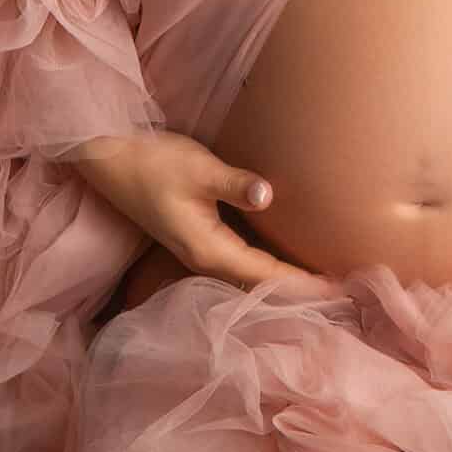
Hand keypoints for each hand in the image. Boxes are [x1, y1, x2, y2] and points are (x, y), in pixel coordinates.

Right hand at [66, 129, 337, 295]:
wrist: (109, 158)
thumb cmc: (153, 163)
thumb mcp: (198, 170)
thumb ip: (235, 184)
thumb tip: (269, 195)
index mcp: (209, 250)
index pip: (266, 276)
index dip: (304, 283)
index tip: (340, 289)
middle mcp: (206, 258)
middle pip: (261, 283)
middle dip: (299, 289)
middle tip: (342, 293)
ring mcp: (201, 249)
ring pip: (252, 273)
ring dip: (284, 278)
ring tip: (323, 281)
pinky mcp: (200, 235)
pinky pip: (243, 258)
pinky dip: (268, 263)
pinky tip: (287, 257)